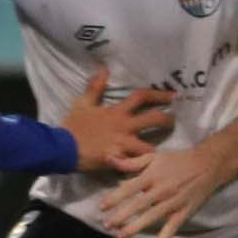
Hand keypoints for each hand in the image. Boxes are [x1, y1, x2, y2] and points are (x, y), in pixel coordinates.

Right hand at [61, 67, 176, 178]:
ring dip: (156, 150)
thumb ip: (96, 87)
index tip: (173, 95)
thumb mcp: (83, 103)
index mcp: (117, 112)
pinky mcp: (119, 162)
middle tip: (174, 122)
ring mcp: (123, 145)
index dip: (158, 94)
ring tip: (162, 152)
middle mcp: (124, 127)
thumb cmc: (74, 126)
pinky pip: (135, 166)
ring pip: (149, 147)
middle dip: (167, 120)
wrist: (63, 148)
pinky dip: (141, 168)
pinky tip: (149, 169)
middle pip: (153, 119)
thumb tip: (104, 68)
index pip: (141, 97)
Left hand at [101, 141, 233, 237]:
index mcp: (152, 175)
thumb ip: (132, 162)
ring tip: (120, 236)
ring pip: (151, 217)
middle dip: (120, 217)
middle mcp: (161, 190)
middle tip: (106, 226)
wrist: (207, 165)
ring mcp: (173, 202)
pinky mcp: (184, 212)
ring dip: (135, 228)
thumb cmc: (178, 160)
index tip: (102, 208)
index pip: (129, 188)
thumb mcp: (154, 157)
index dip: (114, 198)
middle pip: (138, 205)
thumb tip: (110, 160)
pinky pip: (172, 228)